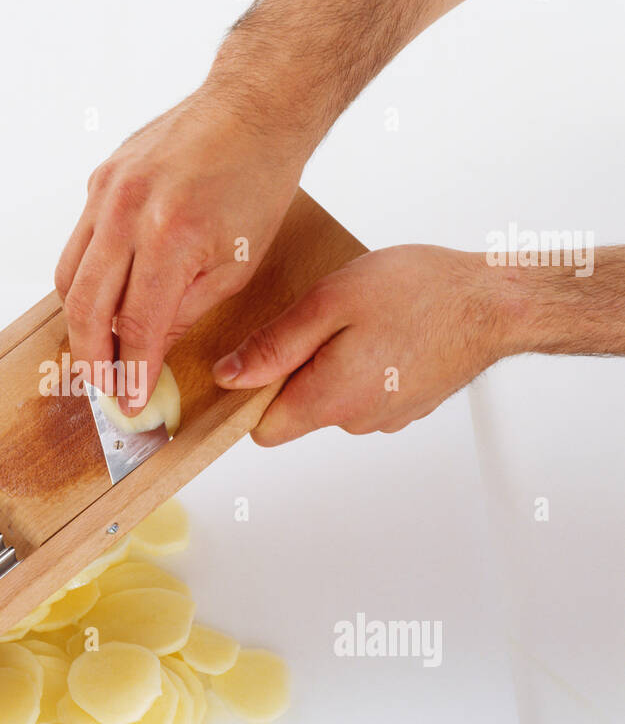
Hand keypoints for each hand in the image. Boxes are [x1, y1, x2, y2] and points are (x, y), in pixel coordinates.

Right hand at [55, 86, 307, 410]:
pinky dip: (87, 277)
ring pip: (70, 276)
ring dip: (80, 321)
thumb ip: (185, 310)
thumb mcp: (235, 263)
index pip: (136, 324)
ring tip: (99, 350)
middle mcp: (126, 212)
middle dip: (92, 357)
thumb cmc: (256, 180)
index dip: (130, 371)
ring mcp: (105, 192)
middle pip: (86, 306)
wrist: (252, 108)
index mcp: (168, 236)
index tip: (129, 401)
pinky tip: (105, 296)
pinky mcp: (98, 180)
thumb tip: (148, 349)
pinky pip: (79, 242)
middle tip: (101, 386)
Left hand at [212, 245, 507, 444]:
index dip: (254, 394)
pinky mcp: (408, 406)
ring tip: (363, 321)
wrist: (495, 302)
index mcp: (330, 400)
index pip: (263, 430)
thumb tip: (229, 376)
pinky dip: (367, 365)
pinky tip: (387, 332)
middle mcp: (356, 420)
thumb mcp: (329, 302)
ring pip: (333, 398)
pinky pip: (366, 391)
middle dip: (297, 370)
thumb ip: (274, 345)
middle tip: (325, 320)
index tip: (265, 355)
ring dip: (334, 363)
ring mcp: (386, 417)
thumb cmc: (419, 293)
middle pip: (297, 410)